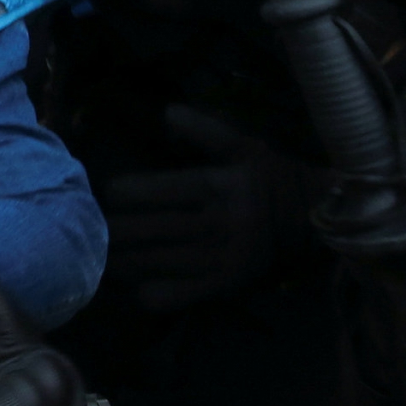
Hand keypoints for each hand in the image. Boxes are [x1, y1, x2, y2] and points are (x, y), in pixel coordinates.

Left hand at [98, 108, 320, 312]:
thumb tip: (166, 111)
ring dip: (122, 260)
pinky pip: (179, 294)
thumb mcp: (245, 147)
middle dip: (115, 229)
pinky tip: (136, 286)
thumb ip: (205, 129)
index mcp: (219, 186)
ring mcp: (220, 258)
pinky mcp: (226, 286)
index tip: (106, 193)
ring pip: (158, 262)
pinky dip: (152, 293)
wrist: (318, 222)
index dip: (127, 192)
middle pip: (153, 229)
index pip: (162, 190)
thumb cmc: (274, 179)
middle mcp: (217, 223)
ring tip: (97, 255)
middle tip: (87, 226)